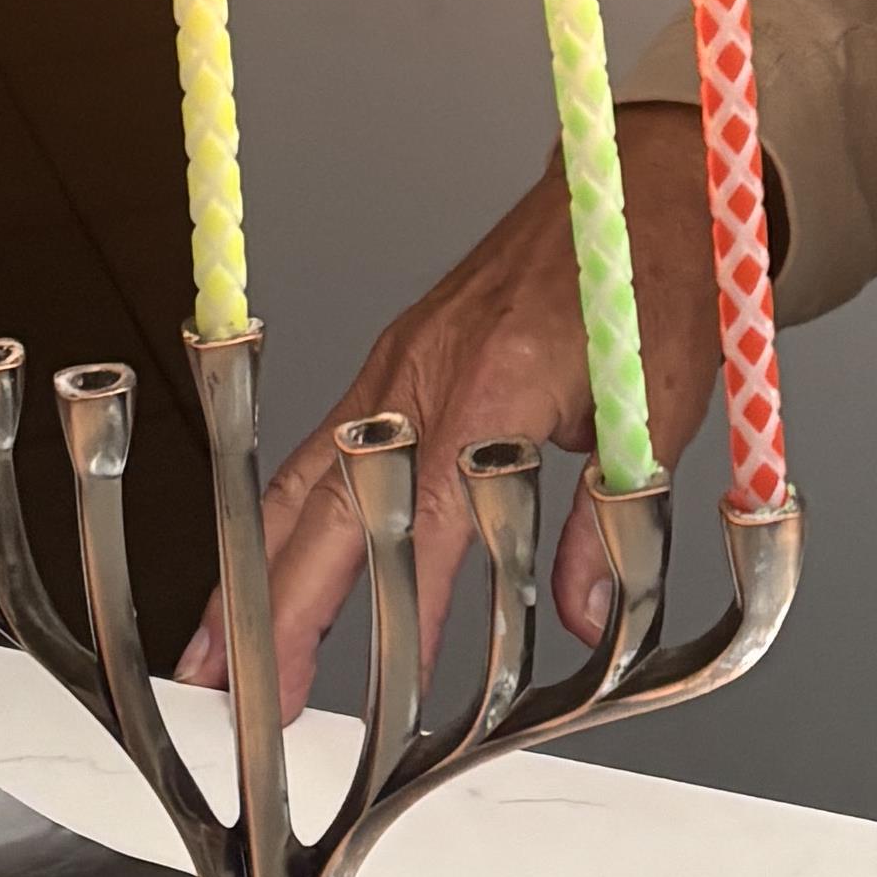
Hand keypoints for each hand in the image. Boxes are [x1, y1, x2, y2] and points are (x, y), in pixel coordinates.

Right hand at [207, 105, 724, 709]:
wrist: (635, 180)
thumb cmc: (652, 277)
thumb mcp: (662, 406)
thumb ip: (613, 519)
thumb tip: (583, 616)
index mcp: (494, 381)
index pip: (423, 519)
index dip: (394, 610)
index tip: (373, 690)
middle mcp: (423, 370)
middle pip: (322, 506)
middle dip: (274, 608)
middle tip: (238, 696)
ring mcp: (397, 361)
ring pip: (298, 477)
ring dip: (251, 567)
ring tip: (215, 653)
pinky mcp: (395, 357)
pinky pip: (319, 446)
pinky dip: (280, 514)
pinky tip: (260, 561)